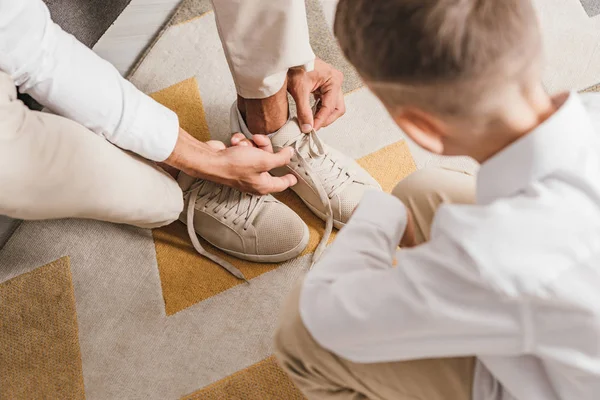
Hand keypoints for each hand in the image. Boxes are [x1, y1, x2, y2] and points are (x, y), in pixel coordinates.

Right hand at [164, 128, 296, 194]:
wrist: (210, 160)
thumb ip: (280, 158)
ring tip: (242, 144)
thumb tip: (290, 155)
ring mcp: (245, 170)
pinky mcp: (236, 160)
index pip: (282, 183)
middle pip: (270, 160)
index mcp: (263, 185)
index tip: (296, 177)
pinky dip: (240, 142)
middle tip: (259, 141)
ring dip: (250, 143)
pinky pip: (245, 148)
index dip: (290, 178)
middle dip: (265, 147)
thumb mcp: (263, 160)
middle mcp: (255, 179)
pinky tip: (234, 143)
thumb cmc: (234, 164)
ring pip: (257, 151)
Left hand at [287, 58, 344, 132]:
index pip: (330, 107)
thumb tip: (307, 128)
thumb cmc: (295, 66)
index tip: (311, 129)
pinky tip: (311, 114)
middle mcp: (336, 81)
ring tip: (310, 121)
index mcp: (333, 80)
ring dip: (323, 115)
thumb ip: (303, 111)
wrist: (289, 57)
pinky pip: (327, 102)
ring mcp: (332, 84)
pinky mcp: (326, 86)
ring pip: (333, 107)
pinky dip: (320, 110)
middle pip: (337, 108)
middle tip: (312, 127)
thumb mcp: (299, 91)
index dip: (321, 120)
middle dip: (325, 119)